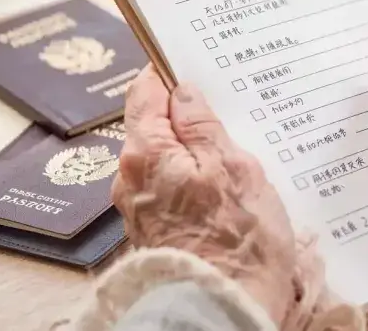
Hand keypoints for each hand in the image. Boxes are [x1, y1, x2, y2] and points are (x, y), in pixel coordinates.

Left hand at [111, 65, 295, 325]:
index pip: (144, 92)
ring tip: (233, 146)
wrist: (223, 307)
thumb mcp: (232, 167)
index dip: (166, 73)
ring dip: (192, 146)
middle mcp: (131, 176)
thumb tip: (184, 91)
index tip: (190, 62)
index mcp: (146, 152)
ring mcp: (139, 205)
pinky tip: (221, 183)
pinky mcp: (154, 227)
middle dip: (185, 112)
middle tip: (226, 106)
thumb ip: (203, 125)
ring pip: (164, 155)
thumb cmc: (237, 240)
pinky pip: (169, 184)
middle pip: (152, 124)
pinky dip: (191, 174)